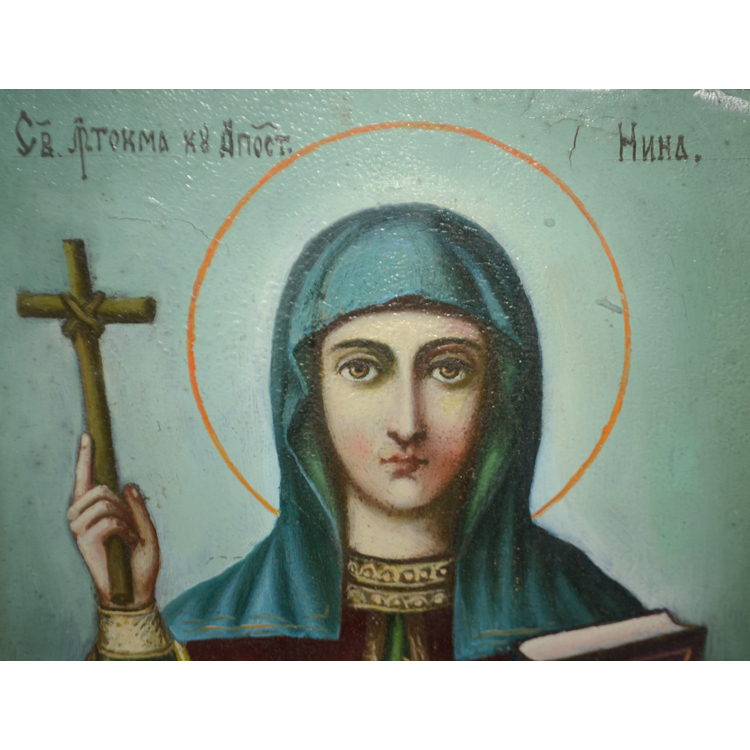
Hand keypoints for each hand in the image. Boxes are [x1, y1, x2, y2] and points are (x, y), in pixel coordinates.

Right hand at [68, 433, 159, 608]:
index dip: (86, 456)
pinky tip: (125, 543)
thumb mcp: (146, 528)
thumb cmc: (140, 561)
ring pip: (104, 502)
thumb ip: (137, 507)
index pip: (86, 478)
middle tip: (129, 526)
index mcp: (94, 510)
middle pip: (101, 488)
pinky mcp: (83, 540)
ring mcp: (79, 528)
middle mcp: (81, 515)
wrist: (135, 589)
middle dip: (123, 504)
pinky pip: (108, 519)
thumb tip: (128, 485)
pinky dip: (124, 529)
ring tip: (127, 536)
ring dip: (124, 518)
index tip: (88, 435)